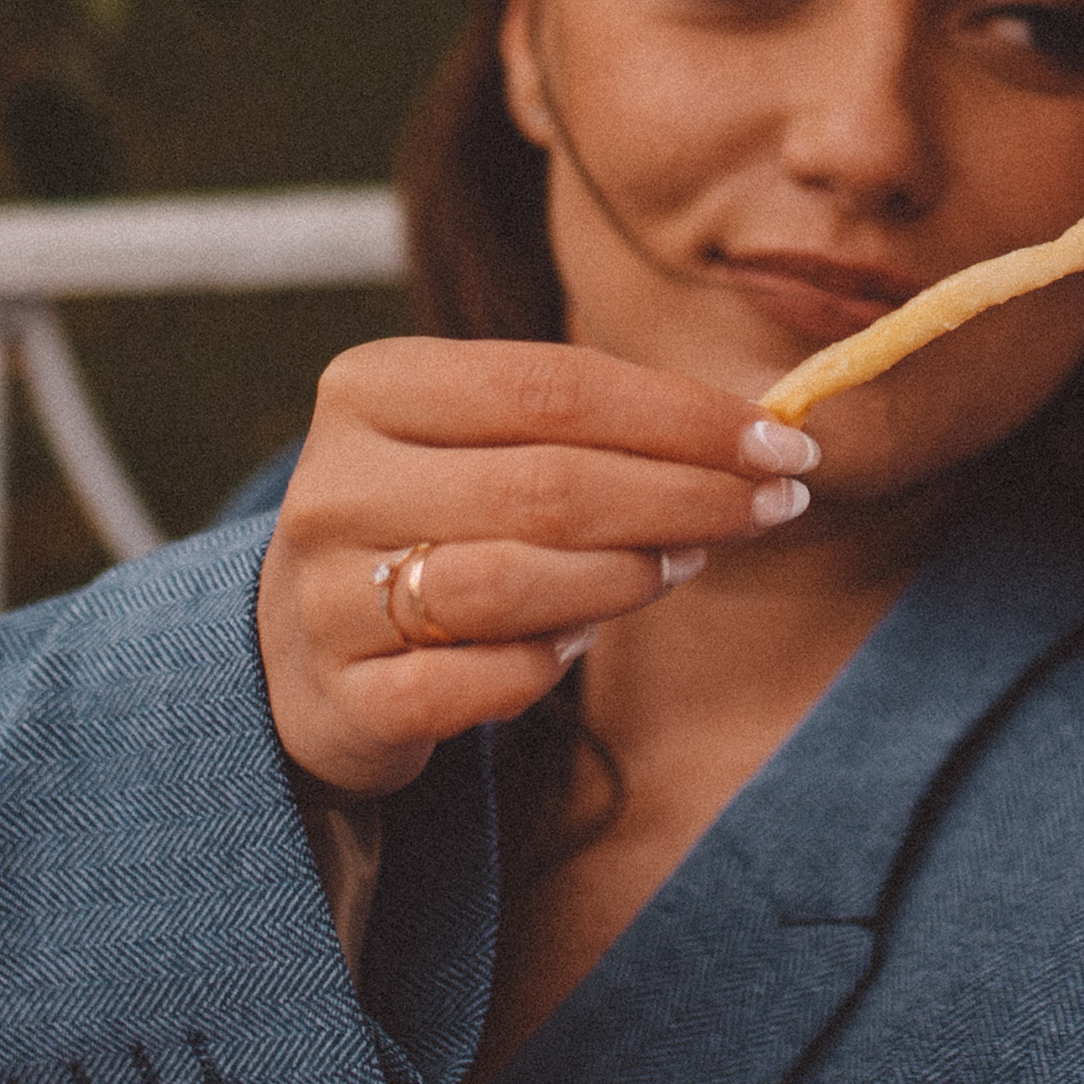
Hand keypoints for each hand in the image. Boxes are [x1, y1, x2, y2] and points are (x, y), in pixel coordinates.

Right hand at [256, 336, 818, 793]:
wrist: (298, 649)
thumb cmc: (435, 522)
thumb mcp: (484, 442)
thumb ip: (595, 426)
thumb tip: (760, 434)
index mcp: (371, 387)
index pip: (556, 385)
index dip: (685, 416)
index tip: (785, 442)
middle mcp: (335, 485)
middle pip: (550, 484)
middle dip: (688, 496)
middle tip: (774, 507)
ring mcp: (326, 597)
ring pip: (514, 583)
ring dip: (628, 577)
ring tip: (686, 564)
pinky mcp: (342, 698)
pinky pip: (479, 685)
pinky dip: (547, 665)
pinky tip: (577, 644)